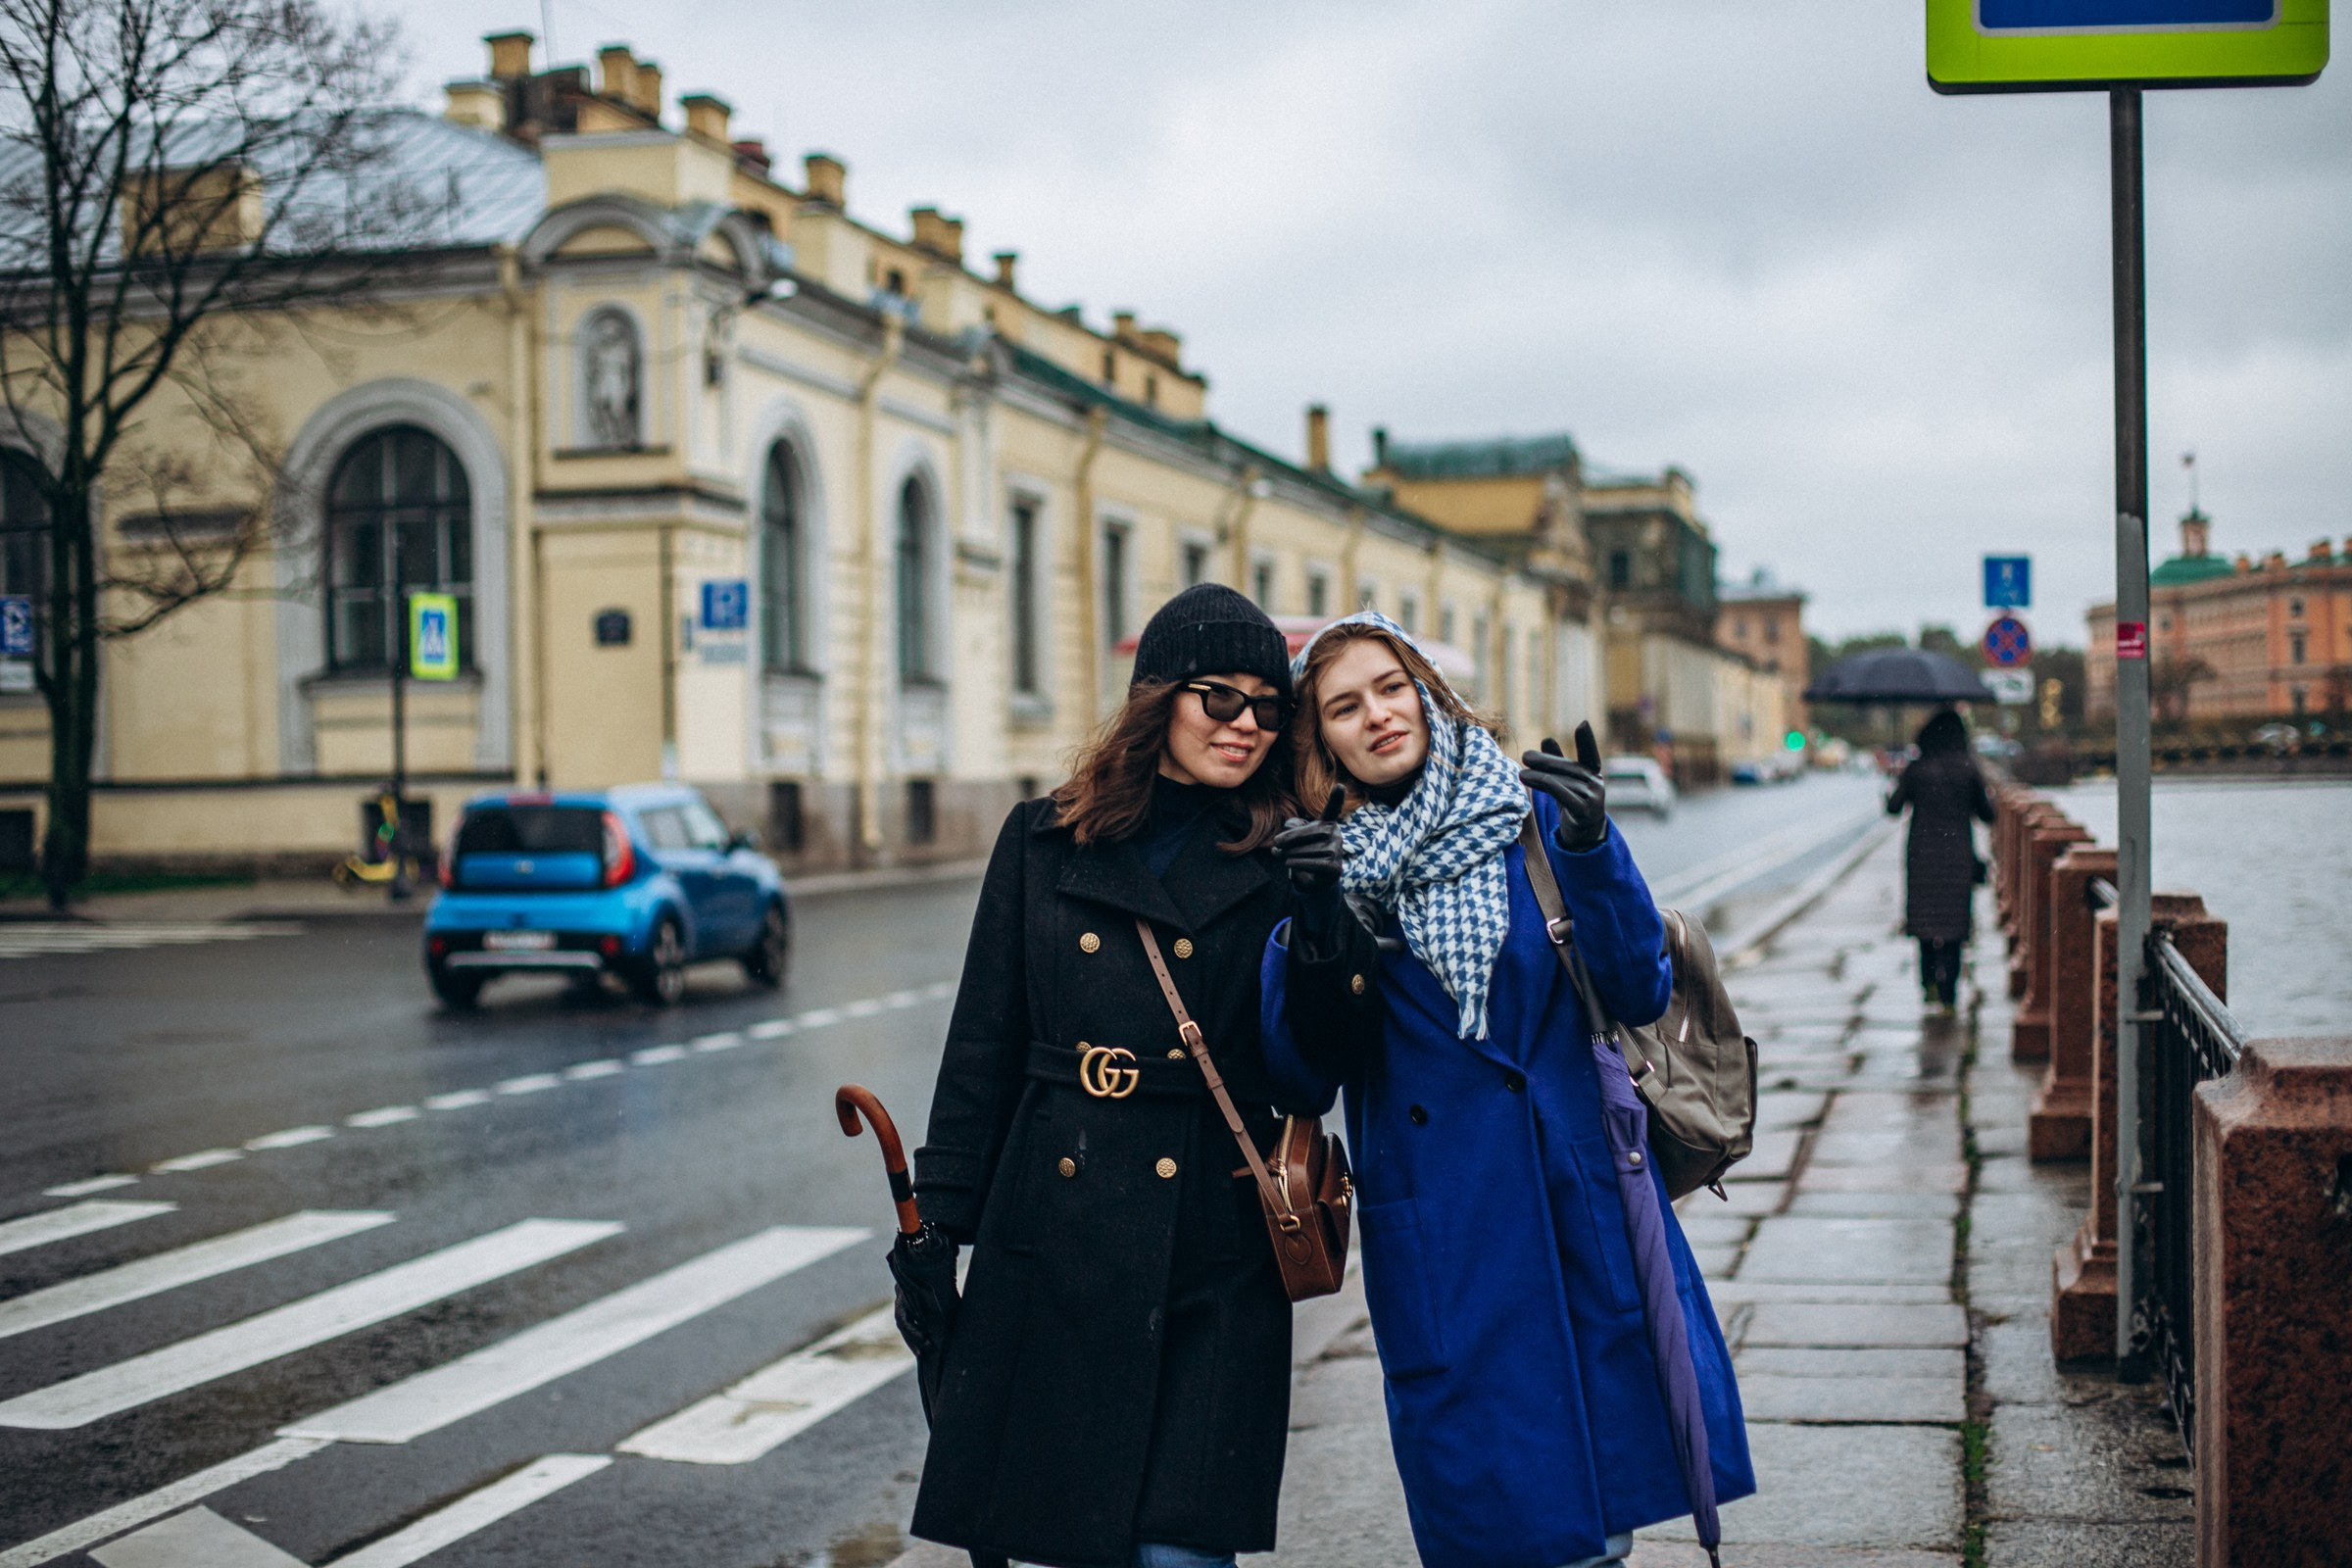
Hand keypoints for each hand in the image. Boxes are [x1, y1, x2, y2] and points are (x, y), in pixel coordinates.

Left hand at [1272, 788, 1348, 948]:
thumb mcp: (1295, 837)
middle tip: (1275, 845)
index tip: (1340, 786)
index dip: (1336, 798)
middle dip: (1289, 839)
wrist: (1315, 878)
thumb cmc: (1303, 851)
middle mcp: (1335, 835)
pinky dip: (1298, 862)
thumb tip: (1288, 833)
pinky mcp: (1336, 868)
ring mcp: (1338, 851)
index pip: (1332, 809)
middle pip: (1310, 833)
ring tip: (1280, 856)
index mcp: (1326, 823)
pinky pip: (1313, 862)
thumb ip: (1291, 828)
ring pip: (1307, 850)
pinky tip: (1289, 862)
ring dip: (1288, 854)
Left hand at [1521, 722, 1607, 852]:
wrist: (1583, 837)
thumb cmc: (1573, 805)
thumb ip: (1557, 763)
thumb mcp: (1565, 783)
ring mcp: (1593, 799)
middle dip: (1545, 761)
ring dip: (1539, 776)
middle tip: (1525, 756)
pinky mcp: (1585, 812)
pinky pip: (1563, 794)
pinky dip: (1546, 785)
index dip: (1587, 740)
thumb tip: (1547, 738)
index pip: (1590, 754)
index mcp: (1593, 774)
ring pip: (1562, 781)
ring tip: (1521, 774)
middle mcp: (1597, 784)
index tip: (1583, 723)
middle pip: (1568, 767)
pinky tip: (1530, 781)